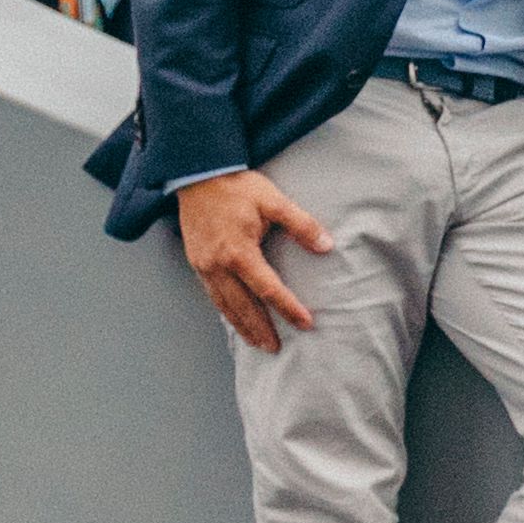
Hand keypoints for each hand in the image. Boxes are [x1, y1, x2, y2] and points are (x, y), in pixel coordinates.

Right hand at [174, 165, 335, 351]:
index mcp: (239, 252)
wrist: (198, 174)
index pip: (268, 289)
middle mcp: (218, 265)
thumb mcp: (274, 200)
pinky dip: (225, 311)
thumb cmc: (237, 187)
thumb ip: (301, 224)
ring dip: (242, 326)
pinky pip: (212, 295)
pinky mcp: (197, 263)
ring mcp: (204, 266)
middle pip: (243, 306)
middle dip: (261, 329)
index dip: (288, 308)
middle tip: (277, 348)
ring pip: (225, 305)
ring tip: (258, 342)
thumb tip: (327, 246)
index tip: (306, 323)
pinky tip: (235, 319)